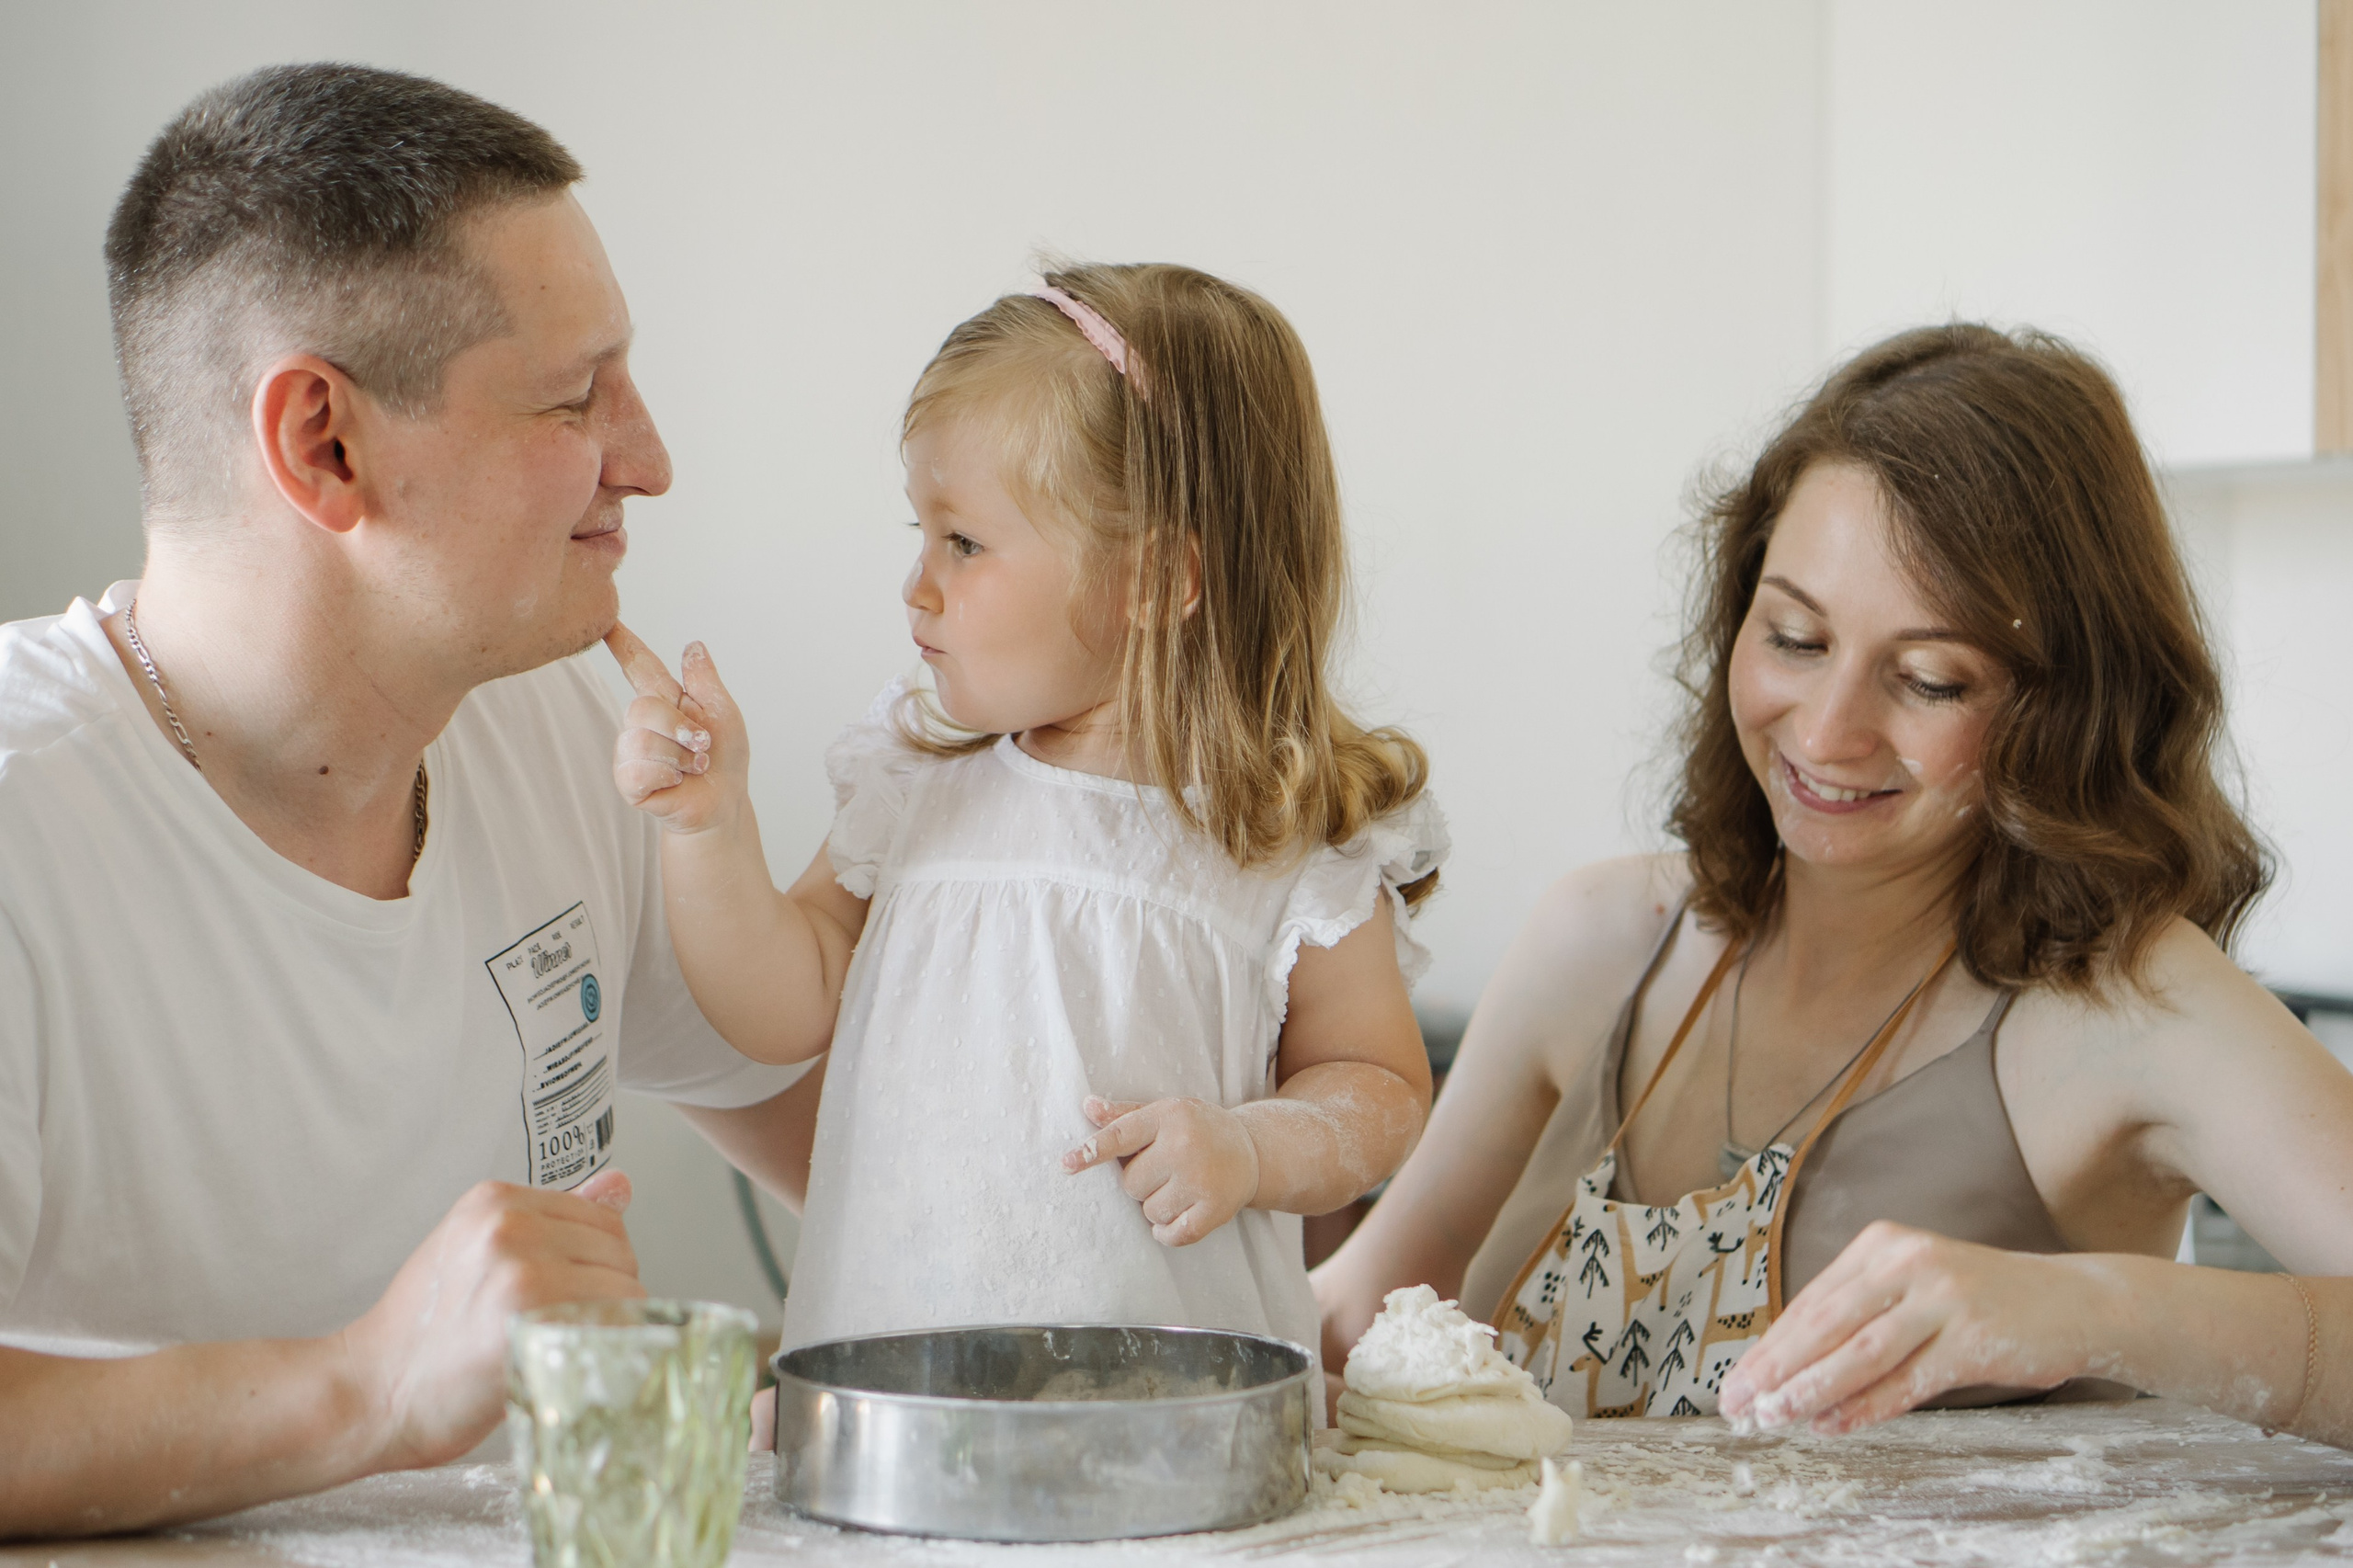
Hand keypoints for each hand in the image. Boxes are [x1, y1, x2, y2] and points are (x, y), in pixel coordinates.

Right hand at [343, 1170, 644, 1470]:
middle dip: (605, 1292)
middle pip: (620, 1253)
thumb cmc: (422, 1332)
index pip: (604, 1219)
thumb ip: (554, 1218)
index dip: (596, 1264)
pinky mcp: (528, 1321)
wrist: (368, 1392)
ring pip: (625, 1291)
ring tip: (551, 1345)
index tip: (564, 1293)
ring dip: (606, 1325)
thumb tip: (620, 1184)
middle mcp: (510, 1225)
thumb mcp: (478, 1250)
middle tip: (555, 1326)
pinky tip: (559, 1361)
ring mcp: (520, 1270)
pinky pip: (612, 1326)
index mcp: (496, 1200)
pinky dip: (602, 1349)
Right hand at [605, 623, 746, 834]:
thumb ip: (704, 680)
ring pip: (641, 740)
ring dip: (679, 756)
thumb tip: (694, 646)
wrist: (724, 801)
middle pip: (642, 708)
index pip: (640, 665)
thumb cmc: (725, 757)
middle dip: (680, 728)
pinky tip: (676, 781)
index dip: (623, 644)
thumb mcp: (723, 713)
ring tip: (692, 766)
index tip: (606, 623)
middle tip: (701, 745)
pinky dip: (667, 775)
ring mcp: (631, 751)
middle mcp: (642, 722)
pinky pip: (637, 769)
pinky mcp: (628, 781)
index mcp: (666, 700)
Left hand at [1061, 1095, 1259, 1247]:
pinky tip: (1179, 1216)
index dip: (1091, 1152)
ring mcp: (1201, 1179)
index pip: (1120, 1136)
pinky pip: (1172, 1234)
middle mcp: (1185, 1146)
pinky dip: (1168, 1232)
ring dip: (1157, 1206)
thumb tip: (1087, 1106)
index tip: (1065, 1165)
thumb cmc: (1198, 1129)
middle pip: (1130, 1184)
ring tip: (1179, 1187)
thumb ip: (1125, 1114)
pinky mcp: (1215, 1209)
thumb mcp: (1166, 1112)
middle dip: (1141, 1182)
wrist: (1253, 1150)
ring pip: (1149, 1211)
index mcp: (1169, 1116)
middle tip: (1166, 1170)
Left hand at [1719, 1221, 2103, 1434]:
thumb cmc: (1980, 1301)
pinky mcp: (1973, 1338)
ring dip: (1811, 1391)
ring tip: (1774, 1419)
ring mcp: (1941, 1298)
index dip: (1768, 1347)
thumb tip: (1790, 1366)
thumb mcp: (1913, 1289)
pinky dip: (1866, 1406)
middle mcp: (1906, 1262)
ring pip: (1859, 1352)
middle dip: (1775, 1369)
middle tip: (1738, 1406)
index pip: (1810, 1302)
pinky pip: (1907, 1380)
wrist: (2074, 1302)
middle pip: (1824, 1324)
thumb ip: (1859, 1315)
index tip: (1735, 1383)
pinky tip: (1832, 1426)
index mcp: (1881, 1245)